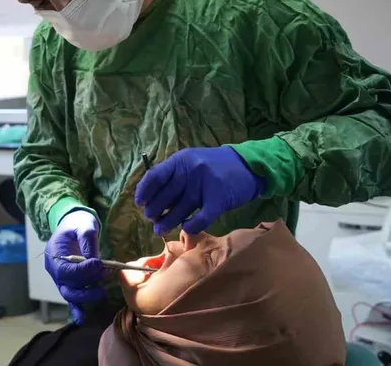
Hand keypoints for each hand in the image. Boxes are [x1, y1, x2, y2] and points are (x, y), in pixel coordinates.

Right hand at [44, 210, 104, 324]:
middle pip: (67, 285)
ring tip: (101, 293)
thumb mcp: (84, 225)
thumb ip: (88, 241)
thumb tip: (94, 261)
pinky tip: (81, 319)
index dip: (82, 271)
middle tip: (104, 275)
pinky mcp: (68, 282)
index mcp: (54, 252)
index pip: (65, 269)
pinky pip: (71, 297)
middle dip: (86, 284)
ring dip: (85, 296)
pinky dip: (76, 309)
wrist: (73, 224)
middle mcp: (53, 268)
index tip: (98, 264)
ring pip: (69, 293)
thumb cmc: (78, 223)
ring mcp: (59, 277)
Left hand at [135, 146, 265, 234]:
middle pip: (165, 195)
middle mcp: (191, 171)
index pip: (155, 175)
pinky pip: (200, 218)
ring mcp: (205, 185)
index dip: (144, 191)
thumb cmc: (217, 166)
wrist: (250, 166)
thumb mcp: (193, 161)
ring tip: (160, 230)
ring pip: (179, 209)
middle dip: (154, 210)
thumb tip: (152, 196)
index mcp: (181, 160)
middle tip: (152, 219)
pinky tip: (186, 228)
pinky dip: (191, 226)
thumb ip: (175, 175)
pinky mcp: (219, 200)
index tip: (140, 203)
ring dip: (167, 222)